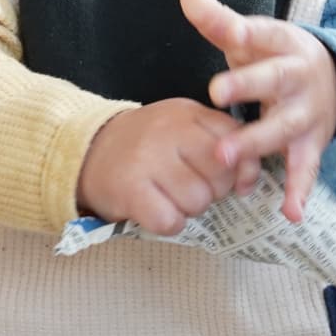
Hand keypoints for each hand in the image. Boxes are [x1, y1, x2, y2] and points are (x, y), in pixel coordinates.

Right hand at [76, 98, 246, 235]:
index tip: (234, 179)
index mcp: (186, 113)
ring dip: (188, 208)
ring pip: (198, 201)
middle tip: (189, 185)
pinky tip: (156, 209)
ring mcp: (147, 159)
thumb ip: (219, 144)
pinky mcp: (130, 190)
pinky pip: (171, 220)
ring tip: (169, 195)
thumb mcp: (182, 129)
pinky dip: (168, 222)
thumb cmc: (146, 146)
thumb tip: (247, 179)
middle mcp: (168, 131)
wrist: (88, 152)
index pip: (234, 139)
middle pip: (219, 175)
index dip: (242, 167)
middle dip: (212, 190)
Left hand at [180, 0, 335, 222]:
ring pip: (283, 128)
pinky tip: (291, 212)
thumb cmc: (275, 56)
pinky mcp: (311, 144)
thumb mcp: (251, 34)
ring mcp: (305, 113)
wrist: (333, 80)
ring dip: (256, 143)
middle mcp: (296, 77)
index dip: (239, 32)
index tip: (225, 32)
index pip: (257, 34)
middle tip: (215, 94)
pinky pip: (305, 168)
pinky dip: (299, 190)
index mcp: (280, 44)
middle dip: (247, 87)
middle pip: (273, 80)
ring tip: (226, 157)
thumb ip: (216, 18)